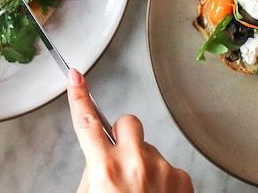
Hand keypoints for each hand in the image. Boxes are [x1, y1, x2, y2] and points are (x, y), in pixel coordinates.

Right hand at [68, 70, 192, 192]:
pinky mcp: (181, 177)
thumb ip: (93, 173)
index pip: (87, 122)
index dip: (79, 96)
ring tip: (142, 191)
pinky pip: (168, 167)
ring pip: (149, 149)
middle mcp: (134, 163)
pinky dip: (162, 180)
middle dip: (123, 133)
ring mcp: (161, 168)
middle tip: (121, 157)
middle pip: (128, 122)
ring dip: (144, 164)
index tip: (76, 76)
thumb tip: (98, 158)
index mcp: (106, 168)